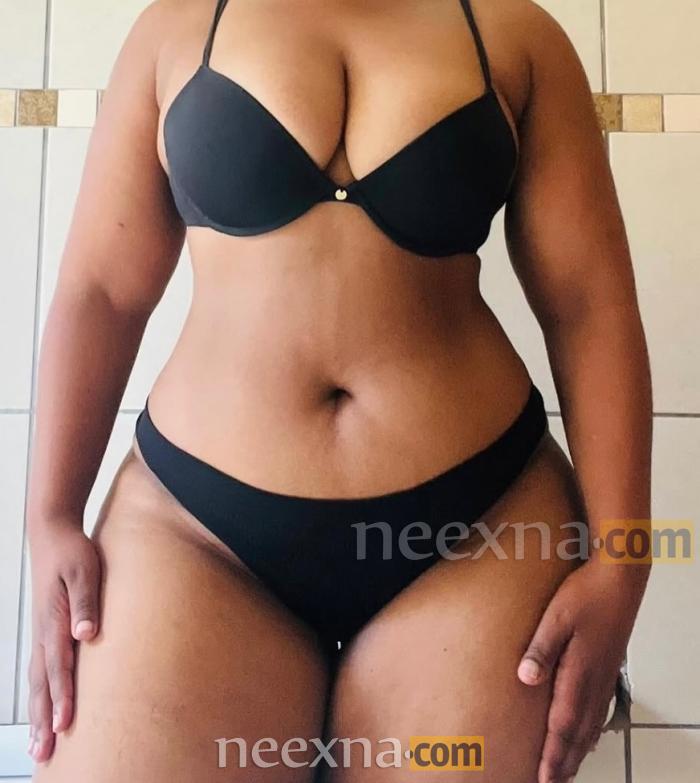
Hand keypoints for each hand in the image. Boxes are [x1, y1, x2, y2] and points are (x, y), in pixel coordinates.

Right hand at [27, 518, 101, 761]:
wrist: (52, 533)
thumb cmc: (72, 551)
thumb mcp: (84, 570)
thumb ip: (86, 602)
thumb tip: (86, 633)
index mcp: (54, 619)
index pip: (58, 665)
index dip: (61, 695)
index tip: (65, 723)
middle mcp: (44, 631)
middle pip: (42, 683)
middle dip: (43, 718)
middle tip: (45, 752)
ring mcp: (41, 632)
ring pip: (38, 681)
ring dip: (38, 714)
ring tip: (39, 746)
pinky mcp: (45, 630)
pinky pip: (40, 670)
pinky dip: (40, 695)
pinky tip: (43, 711)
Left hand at [517, 559, 648, 782]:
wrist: (620, 578)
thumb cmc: (586, 593)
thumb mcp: (557, 617)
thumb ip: (541, 648)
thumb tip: (525, 678)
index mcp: (580, 671)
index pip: (564, 725)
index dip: (553, 755)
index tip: (543, 778)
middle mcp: (595, 680)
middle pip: (579, 733)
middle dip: (565, 762)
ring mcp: (604, 675)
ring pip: (591, 724)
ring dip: (578, 750)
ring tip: (567, 771)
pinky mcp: (608, 666)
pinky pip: (599, 709)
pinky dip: (591, 730)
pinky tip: (588, 735)